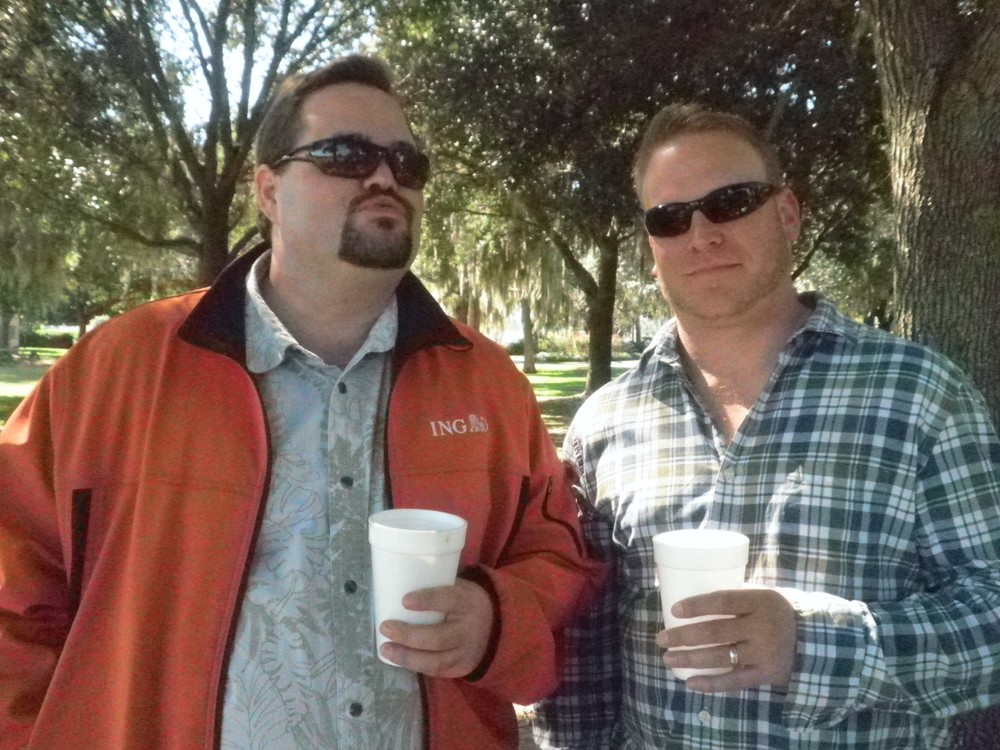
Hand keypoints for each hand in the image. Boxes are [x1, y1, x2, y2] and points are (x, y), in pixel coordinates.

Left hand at [378, 578, 493, 677]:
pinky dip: (415, 666)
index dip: (427, 601)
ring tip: (385, 649)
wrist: (497, 626)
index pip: (449, 600)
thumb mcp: (460, 587)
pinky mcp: (461, 668)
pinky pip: (436, 670)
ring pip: (435, 661)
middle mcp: (468, 630)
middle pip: (438, 637)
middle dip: (409, 635)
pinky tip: (398, 659)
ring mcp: (465, 652)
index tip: (404, 600)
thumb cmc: (466, 601)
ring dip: (407, 657)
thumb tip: (399, 582)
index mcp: (468, 602)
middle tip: (385, 627)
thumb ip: (437, 586)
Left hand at [655, 587, 796, 692]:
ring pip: (721, 657)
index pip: (723, 601)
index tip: (674, 610)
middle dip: (684, 636)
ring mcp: (764, 653)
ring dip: (690, 659)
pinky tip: (690, 683)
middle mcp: (763, 627)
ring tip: (668, 658)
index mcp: (761, 601)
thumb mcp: (761, 596)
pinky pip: (734, 681)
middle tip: (661, 638)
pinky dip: (711, 684)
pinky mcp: (765, 674)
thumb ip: (735, 597)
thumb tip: (690, 598)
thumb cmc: (774, 612)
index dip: (697, 605)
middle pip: (716, 631)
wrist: (811, 638)